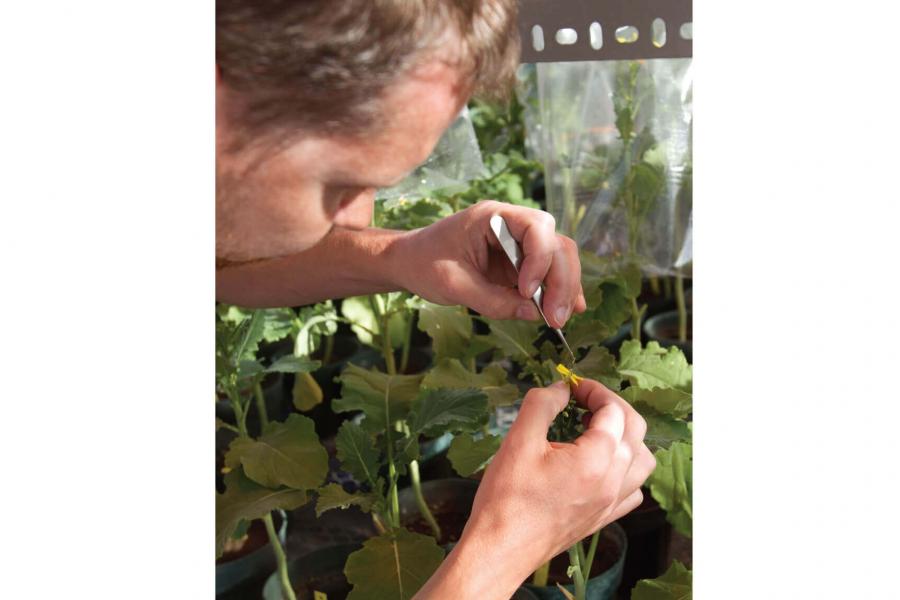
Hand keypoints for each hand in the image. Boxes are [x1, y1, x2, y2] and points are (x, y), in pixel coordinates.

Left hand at [393, 200, 585, 326]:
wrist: (408, 261)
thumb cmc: (424, 264)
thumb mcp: (454, 285)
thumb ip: (493, 300)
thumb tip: (534, 314)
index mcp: (493, 216)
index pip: (537, 228)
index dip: (540, 260)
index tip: (526, 292)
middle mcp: (512, 224)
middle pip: (555, 244)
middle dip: (560, 281)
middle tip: (556, 317)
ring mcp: (518, 243)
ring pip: (558, 258)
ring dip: (565, 288)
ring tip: (560, 318)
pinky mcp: (519, 262)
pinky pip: (548, 272)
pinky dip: (559, 290)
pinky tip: (570, 309)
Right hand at [415, 378, 654, 598]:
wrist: (500, 549)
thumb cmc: (507, 498)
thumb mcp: (518, 441)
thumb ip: (542, 405)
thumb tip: (560, 388)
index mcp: (595, 460)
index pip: (613, 411)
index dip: (593, 390)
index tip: (571, 386)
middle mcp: (612, 481)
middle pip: (634, 430)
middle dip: (612, 406)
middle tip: (583, 399)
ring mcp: (611, 503)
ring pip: (642, 461)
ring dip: (626, 437)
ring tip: (595, 429)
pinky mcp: (603, 518)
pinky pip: (632, 489)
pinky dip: (625, 469)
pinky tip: (600, 465)